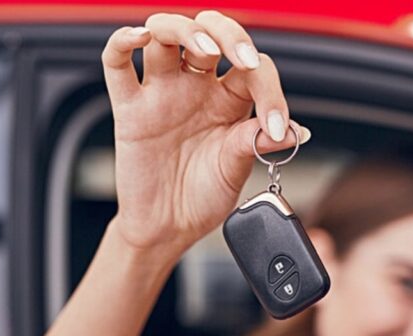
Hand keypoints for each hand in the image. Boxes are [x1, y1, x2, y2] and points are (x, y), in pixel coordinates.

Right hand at [101, 11, 308, 258]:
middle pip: (210, 31)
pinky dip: (122, 41)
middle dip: (230, 34)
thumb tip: (296, 130)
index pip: (253, 69)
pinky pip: (117, 63)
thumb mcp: (237, 169)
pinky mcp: (129, 107)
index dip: (270, 90)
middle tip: (243, 60)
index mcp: (231, 99)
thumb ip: (257, 143)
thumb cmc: (202, 197)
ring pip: (165, 34)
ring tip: (205, 50)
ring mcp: (162, 92)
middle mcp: (197, 86)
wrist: (168, 228)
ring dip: (186, 31)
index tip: (275, 127)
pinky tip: (139, 37)